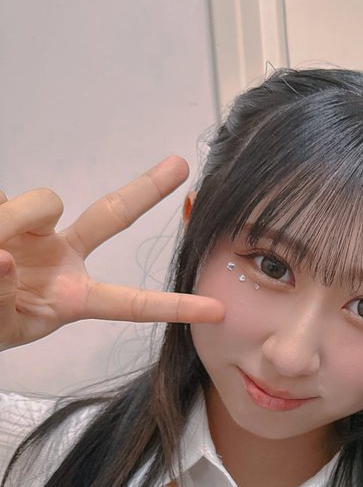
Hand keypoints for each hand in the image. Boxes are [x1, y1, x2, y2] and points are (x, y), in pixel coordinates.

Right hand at [0, 156, 223, 350]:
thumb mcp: (0, 323)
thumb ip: (3, 292)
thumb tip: (7, 255)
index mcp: (73, 297)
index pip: (130, 303)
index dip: (173, 306)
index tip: (217, 309)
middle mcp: (61, 257)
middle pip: (111, 215)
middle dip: (147, 188)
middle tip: (181, 163)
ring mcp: (32, 229)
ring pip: (41, 202)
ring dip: (12, 221)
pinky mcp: (4, 207)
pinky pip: (2, 201)